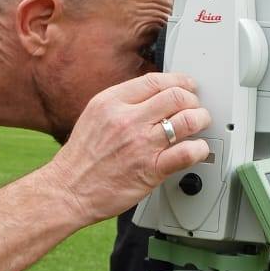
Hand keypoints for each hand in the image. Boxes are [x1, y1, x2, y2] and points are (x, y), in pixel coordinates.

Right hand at [46, 72, 210, 224]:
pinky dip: (199, 149)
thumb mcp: (95, 116)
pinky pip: (187, 153)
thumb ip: (122, 104)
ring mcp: (140, 144)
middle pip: (176, 96)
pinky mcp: (151, 169)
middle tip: (195, 107)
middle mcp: (127, 119)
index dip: (179, 81)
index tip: (187, 86)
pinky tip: (197, 150)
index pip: (155, 81)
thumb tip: (152, 97)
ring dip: (200, 120)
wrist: (69, 190)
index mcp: (111, 102)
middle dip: (192, 100)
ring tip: (199, 125)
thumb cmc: (81, 158)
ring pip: (187, 120)